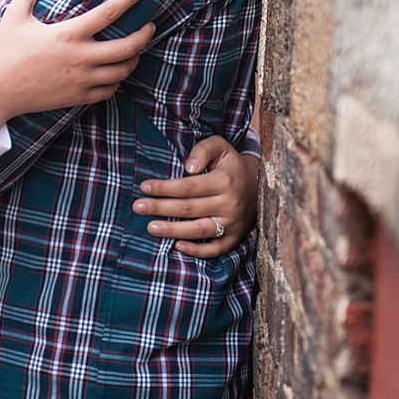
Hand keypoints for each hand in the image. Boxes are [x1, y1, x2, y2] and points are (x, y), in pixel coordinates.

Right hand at [0, 0, 154, 128]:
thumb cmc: (4, 51)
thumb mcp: (15, 16)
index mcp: (67, 34)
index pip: (108, 14)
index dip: (129, 0)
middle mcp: (80, 58)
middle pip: (127, 48)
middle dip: (145, 35)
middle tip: (150, 26)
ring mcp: (81, 80)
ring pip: (122, 71)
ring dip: (134, 59)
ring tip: (137, 49)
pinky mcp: (78, 97)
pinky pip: (109, 90)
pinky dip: (117, 80)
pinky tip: (116, 71)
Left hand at [132, 135, 258, 257]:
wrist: (260, 185)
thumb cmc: (232, 164)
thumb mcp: (220, 147)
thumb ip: (202, 150)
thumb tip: (187, 167)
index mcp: (224, 181)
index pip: (188, 187)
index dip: (164, 188)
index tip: (144, 187)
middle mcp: (228, 204)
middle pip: (188, 208)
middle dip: (160, 208)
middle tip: (138, 207)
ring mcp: (232, 224)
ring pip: (199, 230)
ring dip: (173, 230)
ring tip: (151, 228)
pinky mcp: (234, 238)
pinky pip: (215, 249)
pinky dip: (197, 251)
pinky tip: (177, 247)